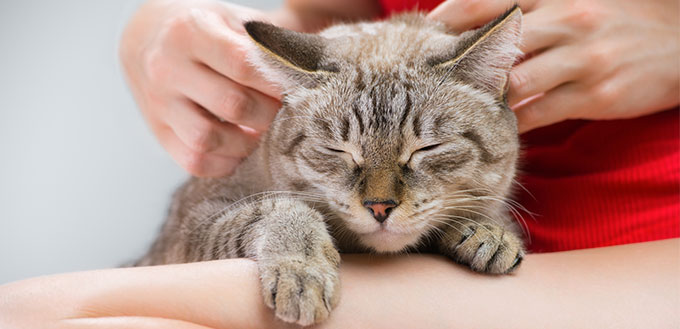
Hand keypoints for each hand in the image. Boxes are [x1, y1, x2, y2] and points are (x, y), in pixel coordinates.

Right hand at [120, 0, 284, 176]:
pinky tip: (240, 148)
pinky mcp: (158, 132)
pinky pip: (194, 162)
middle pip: (232, 106)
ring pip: (208, 140)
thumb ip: (271, 43)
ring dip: (247, 145)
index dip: (278, 84)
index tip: (300, 92)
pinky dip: (225, 162)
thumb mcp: (234, 20)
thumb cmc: (205, 30)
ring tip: (263, 133)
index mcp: (191, 32)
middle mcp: (167, 68)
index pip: (243, 65)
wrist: (146, 38)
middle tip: (286, 115)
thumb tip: (314, 70)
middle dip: (269, 116)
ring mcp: (158, 103)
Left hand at [429, 0, 679, 132]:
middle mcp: (568, 20)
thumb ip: (531, 10)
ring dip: (482, 97)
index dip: (451, 16)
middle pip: (494, 44)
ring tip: (455, 108)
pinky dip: (512, 122)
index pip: (489, 1)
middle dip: (457, 62)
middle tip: (427, 79)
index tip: (423, 33)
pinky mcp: (596, 94)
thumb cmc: (619, 20)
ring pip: (513, 82)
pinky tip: (494, 126)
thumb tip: (480, 27)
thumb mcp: (576, 1)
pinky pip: (538, 113)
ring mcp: (583, 58)